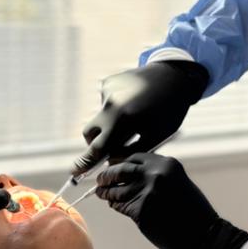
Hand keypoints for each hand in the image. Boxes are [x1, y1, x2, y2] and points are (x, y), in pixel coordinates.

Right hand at [78, 60, 208, 172]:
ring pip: (99, 118)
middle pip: (90, 133)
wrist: (173, 76)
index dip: (85, 163)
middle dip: (96, 144)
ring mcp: (107, 91)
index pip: (98, 148)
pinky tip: (133, 103)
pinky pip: (105, 103)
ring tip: (132, 119)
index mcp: (124, 120)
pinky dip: (115, 109)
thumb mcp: (155, 135)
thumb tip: (110, 161)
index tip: (74, 172)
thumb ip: (131, 151)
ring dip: (109, 124)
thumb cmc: (168, 111)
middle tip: (109, 147)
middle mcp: (110, 104)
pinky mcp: (108, 82)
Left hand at [95, 152, 247, 248]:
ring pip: (117, 189)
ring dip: (107, 192)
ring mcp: (147, 192)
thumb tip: (129, 176)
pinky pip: (120, 205)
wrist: (205, 236)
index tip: (113, 167)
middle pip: (121, 169)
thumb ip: (156, 176)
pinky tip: (113, 204)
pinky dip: (115, 205)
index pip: (135, 157)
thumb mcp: (178, 184)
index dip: (121, 162)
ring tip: (102, 193)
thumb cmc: (193, 212)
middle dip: (107, 175)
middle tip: (100, 180)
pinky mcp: (141, 210)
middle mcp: (156, 174)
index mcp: (167, 164)